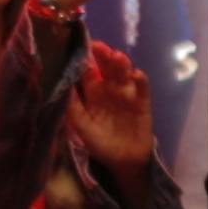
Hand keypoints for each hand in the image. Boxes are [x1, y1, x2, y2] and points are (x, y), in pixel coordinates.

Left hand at [62, 38, 153, 175]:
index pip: (88, 70)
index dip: (85, 58)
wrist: (123, 162)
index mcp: (93, 92)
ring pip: (124, 73)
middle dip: (103, 55)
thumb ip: (73, 108)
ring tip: (117, 57)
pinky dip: (140, 80)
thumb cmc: (100, 143)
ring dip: (121, 63)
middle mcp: (110, 88)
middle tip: (99, 46)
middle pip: (107, 66)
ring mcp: (127, 93)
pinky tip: (136, 75)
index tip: (80, 46)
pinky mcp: (142, 101)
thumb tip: (65, 86)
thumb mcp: (82, 127)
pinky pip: (142, 88)